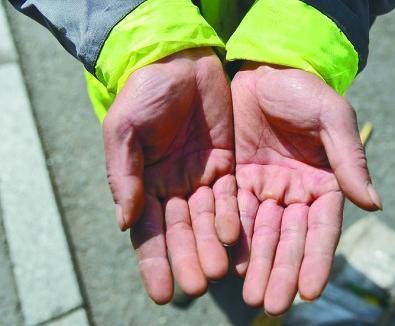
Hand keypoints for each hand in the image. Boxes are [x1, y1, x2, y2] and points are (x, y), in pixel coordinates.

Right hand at [102, 48, 238, 302]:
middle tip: (196, 286)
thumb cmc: (144, 93)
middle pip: (180, 232)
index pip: (148, 232)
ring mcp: (200, 178)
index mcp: (143, 183)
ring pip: (206, 220)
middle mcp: (172, 187)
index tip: (163, 292)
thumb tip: (124, 222)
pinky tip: (234, 237)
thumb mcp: (124, 130)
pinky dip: (231, 217)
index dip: (154, 262)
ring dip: (211, 246)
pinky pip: (230, 196)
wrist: (179, 62)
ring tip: (217, 271)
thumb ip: (123, 175)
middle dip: (187, 259)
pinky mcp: (226, 165)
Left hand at [231, 63, 381, 314]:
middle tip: (272, 304)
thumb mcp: (332, 118)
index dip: (316, 259)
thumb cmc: (304, 91)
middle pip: (289, 239)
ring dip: (257, 265)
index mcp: (324, 182)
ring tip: (250, 296)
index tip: (310, 290)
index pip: (322, 228)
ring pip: (261, 233)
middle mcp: (295, 192)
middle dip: (281, 271)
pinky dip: (233, 238)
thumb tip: (374, 205)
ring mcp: (265, 188)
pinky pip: (234, 212)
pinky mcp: (237, 179)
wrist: (265, 69)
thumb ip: (349, 160)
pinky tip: (230, 263)